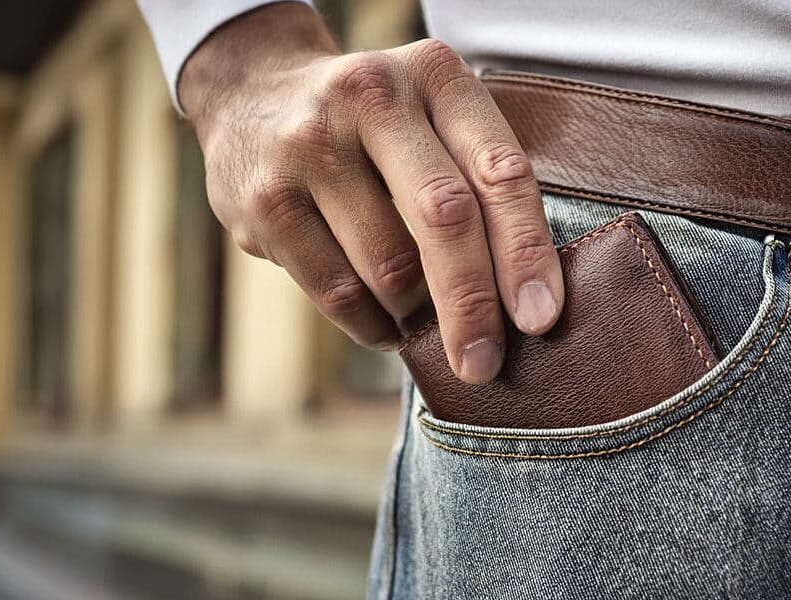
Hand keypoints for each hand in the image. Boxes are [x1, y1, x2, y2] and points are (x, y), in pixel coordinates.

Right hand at [180, 3, 563, 383]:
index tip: (540, 317)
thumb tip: (526, 299)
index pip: (499, 171)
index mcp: (435, 75)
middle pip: (444, 217)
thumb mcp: (433, 118)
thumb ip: (480, 182)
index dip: (526, 251)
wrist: (250, 96)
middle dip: (472, 304)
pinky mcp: (266, 199)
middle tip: (485, 363)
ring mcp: (310, 146)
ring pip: (389, 266)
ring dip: (416, 314)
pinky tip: (386, 324)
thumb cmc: (375, 129)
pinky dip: (372, 324)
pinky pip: (338, 291)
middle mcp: (372, 97)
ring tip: (424, 319)